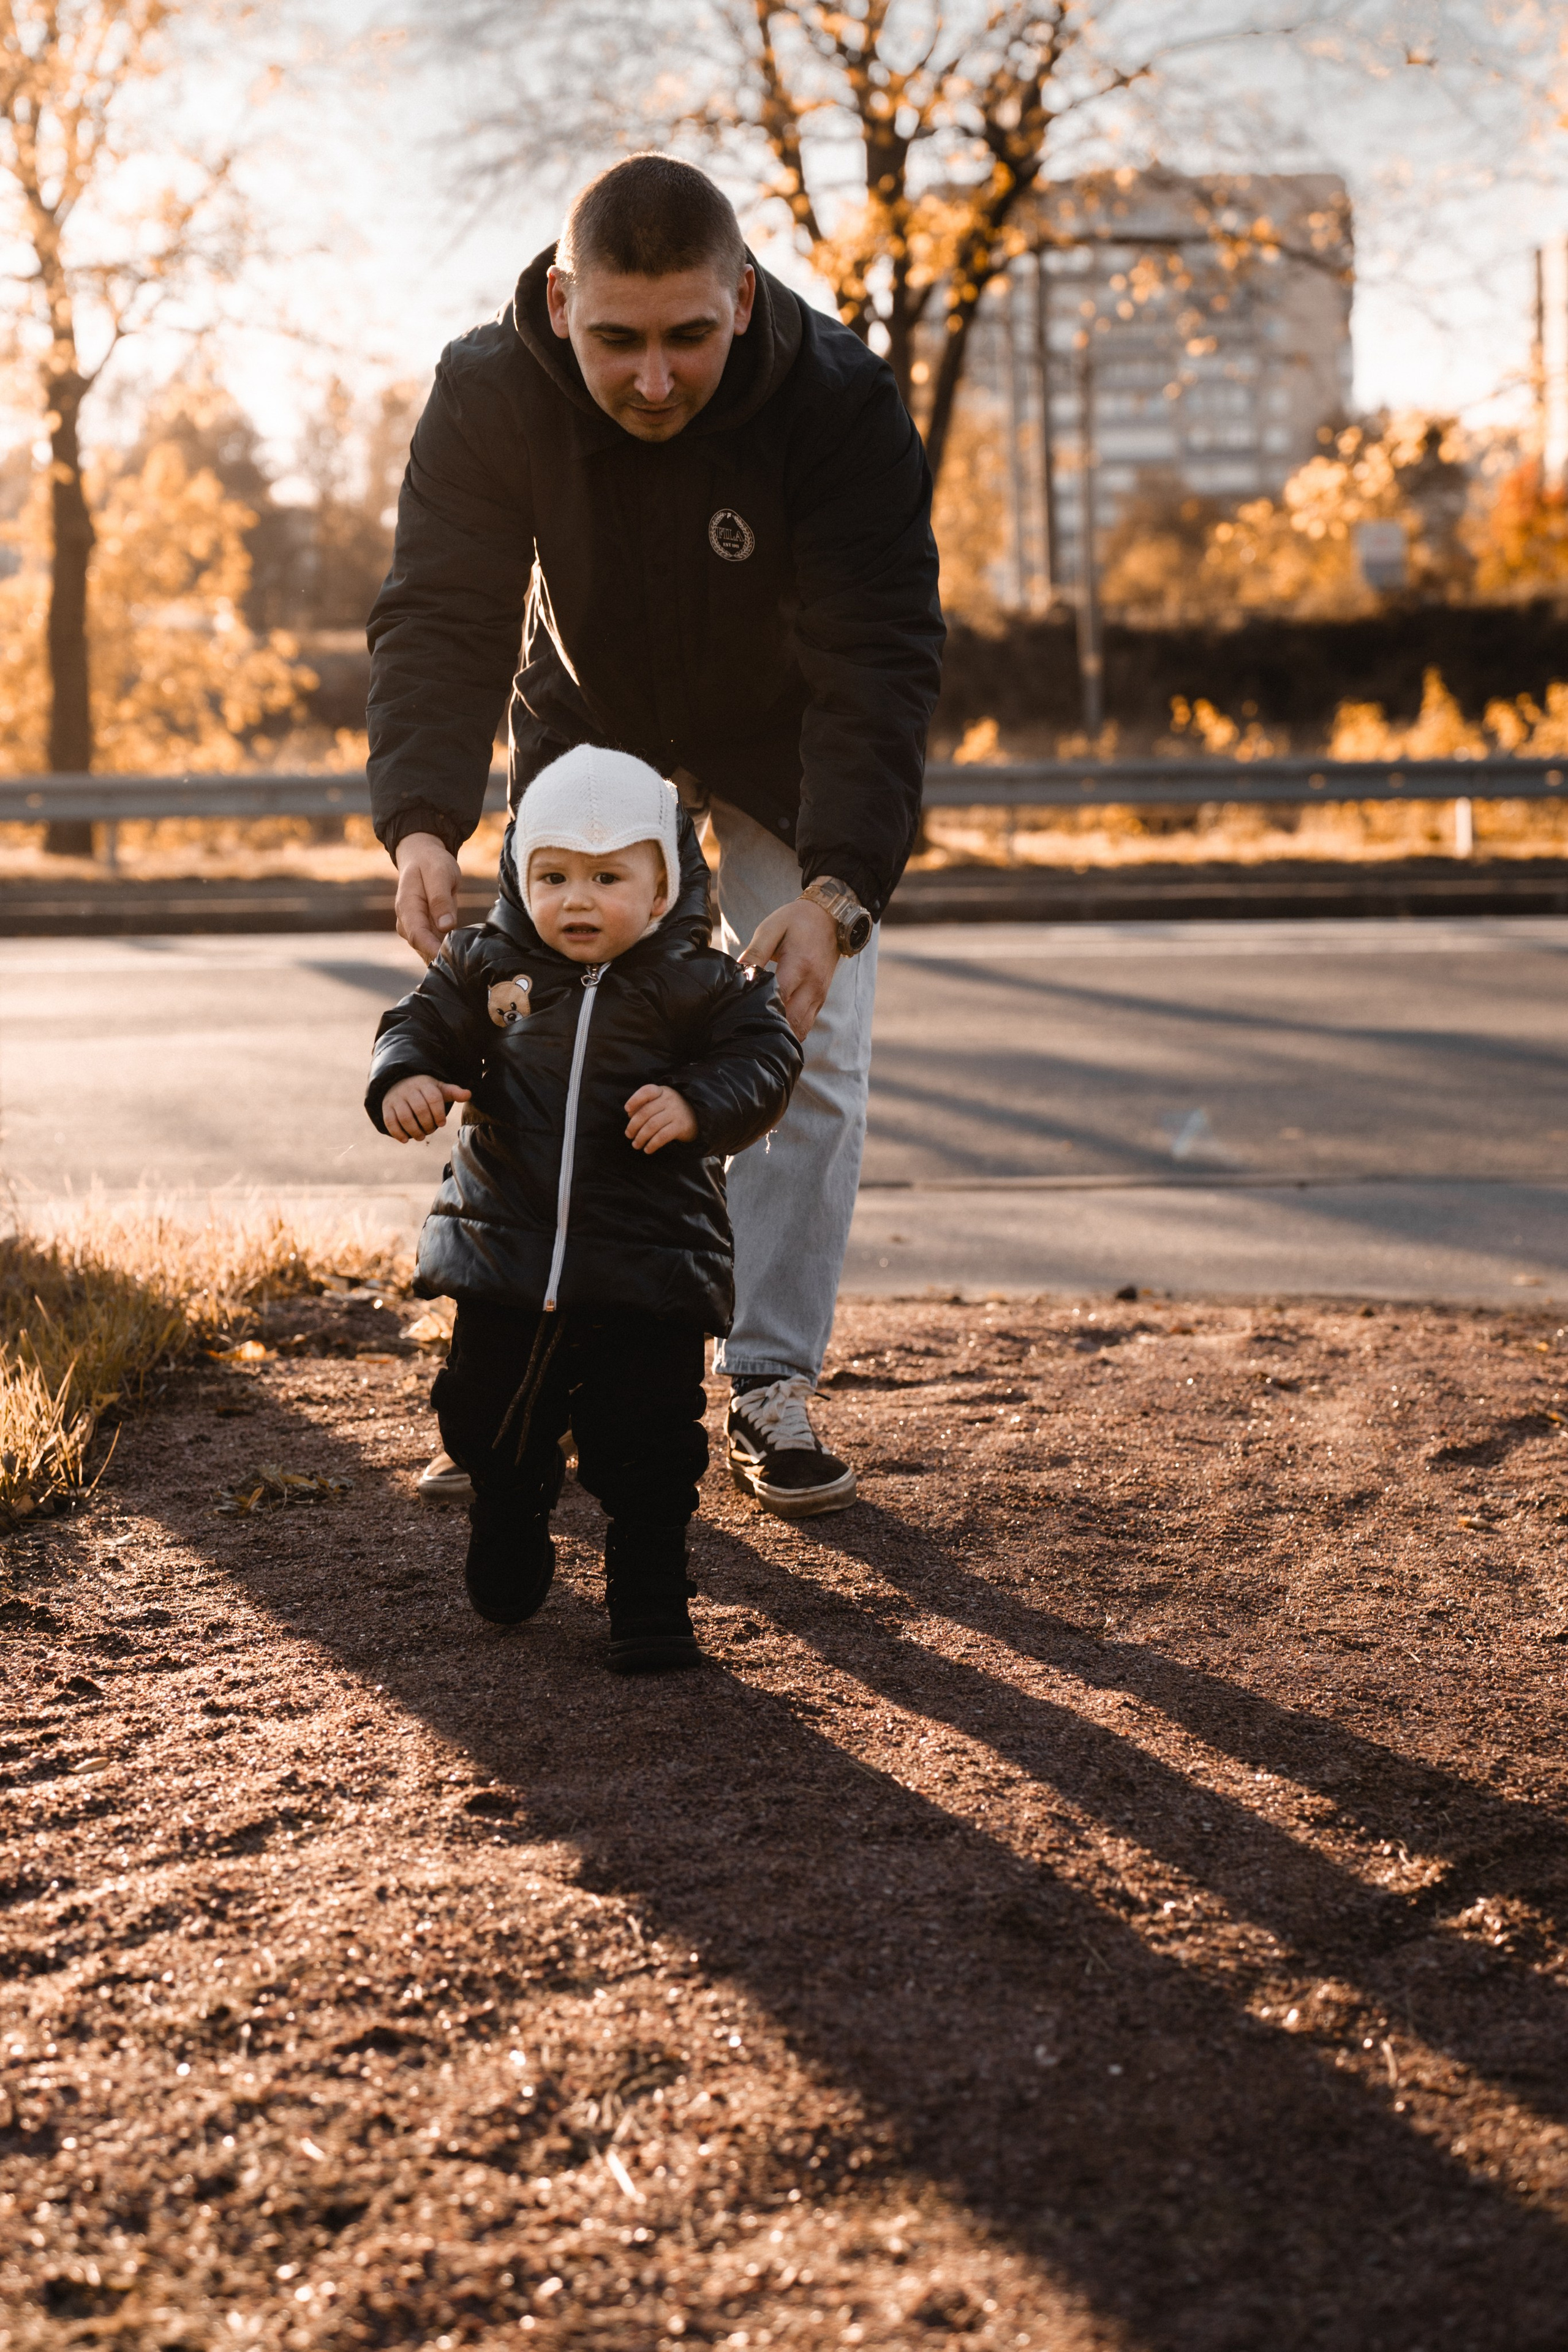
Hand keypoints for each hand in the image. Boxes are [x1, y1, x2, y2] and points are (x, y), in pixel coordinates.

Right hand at [382, 1073, 470, 1141]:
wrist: (399, 1081)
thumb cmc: (424, 1089)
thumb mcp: (438, 1088)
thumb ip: (453, 1092)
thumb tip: (468, 1094)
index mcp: (424, 1084)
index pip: (433, 1098)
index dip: (439, 1113)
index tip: (442, 1123)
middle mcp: (409, 1090)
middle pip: (420, 1109)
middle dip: (427, 1124)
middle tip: (431, 1130)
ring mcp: (396, 1098)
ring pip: (405, 1117)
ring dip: (414, 1131)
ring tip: (421, 1137)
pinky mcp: (386, 1107)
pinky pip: (390, 1121)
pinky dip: (397, 1133)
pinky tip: (405, 1140)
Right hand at [394, 832, 462, 963]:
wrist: (422, 856)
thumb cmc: (431, 863)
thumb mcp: (440, 874)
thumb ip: (441, 900)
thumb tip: (446, 926)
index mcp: (407, 907)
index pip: (418, 937)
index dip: (434, 950)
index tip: (453, 958)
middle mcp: (406, 921)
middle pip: (422, 947)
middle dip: (441, 956)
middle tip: (467, 961)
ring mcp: (413, 926)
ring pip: (427, 948)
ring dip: (444, 954)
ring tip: (465, 957)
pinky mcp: (423, 928)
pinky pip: (432, 944)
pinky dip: (444, 948)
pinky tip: (460, 950)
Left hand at [624, 1083, 698, 1153]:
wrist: (697, 1117)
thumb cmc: (671, 1110)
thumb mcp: (660, 1102)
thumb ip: (644, 1106)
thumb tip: (630, 1115)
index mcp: (662, 1092)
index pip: (647, 1091)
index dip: (635, 1099)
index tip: (626, 1109)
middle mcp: (669, 1100)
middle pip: (646, 1112)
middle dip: (633, 1125)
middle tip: (629, 1135)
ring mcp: (676, 1113)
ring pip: (652, 1125)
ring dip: (641, 1137)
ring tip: (636, 1144)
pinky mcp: (681, 1126)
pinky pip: (662, 1136)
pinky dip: (652, 1144)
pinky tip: (647, 1149)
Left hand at [739, 895, 838, 1040]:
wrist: (830, 918)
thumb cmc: (797, 922)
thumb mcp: (771, 929)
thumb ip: (755, 953)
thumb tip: (739, 975)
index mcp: (800, 965)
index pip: (777, 998)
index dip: (757, 1007)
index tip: (740, 1008)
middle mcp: (813, 985)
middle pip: (791, 1021)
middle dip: (769, 1026)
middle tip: (747, 1024)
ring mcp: (820, 995)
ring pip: (801, 1029)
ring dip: (782, 1031)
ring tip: (760, 1026)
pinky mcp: (821, 1000)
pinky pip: (806, 1025)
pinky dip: (791, 1029)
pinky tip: (775, 1022)